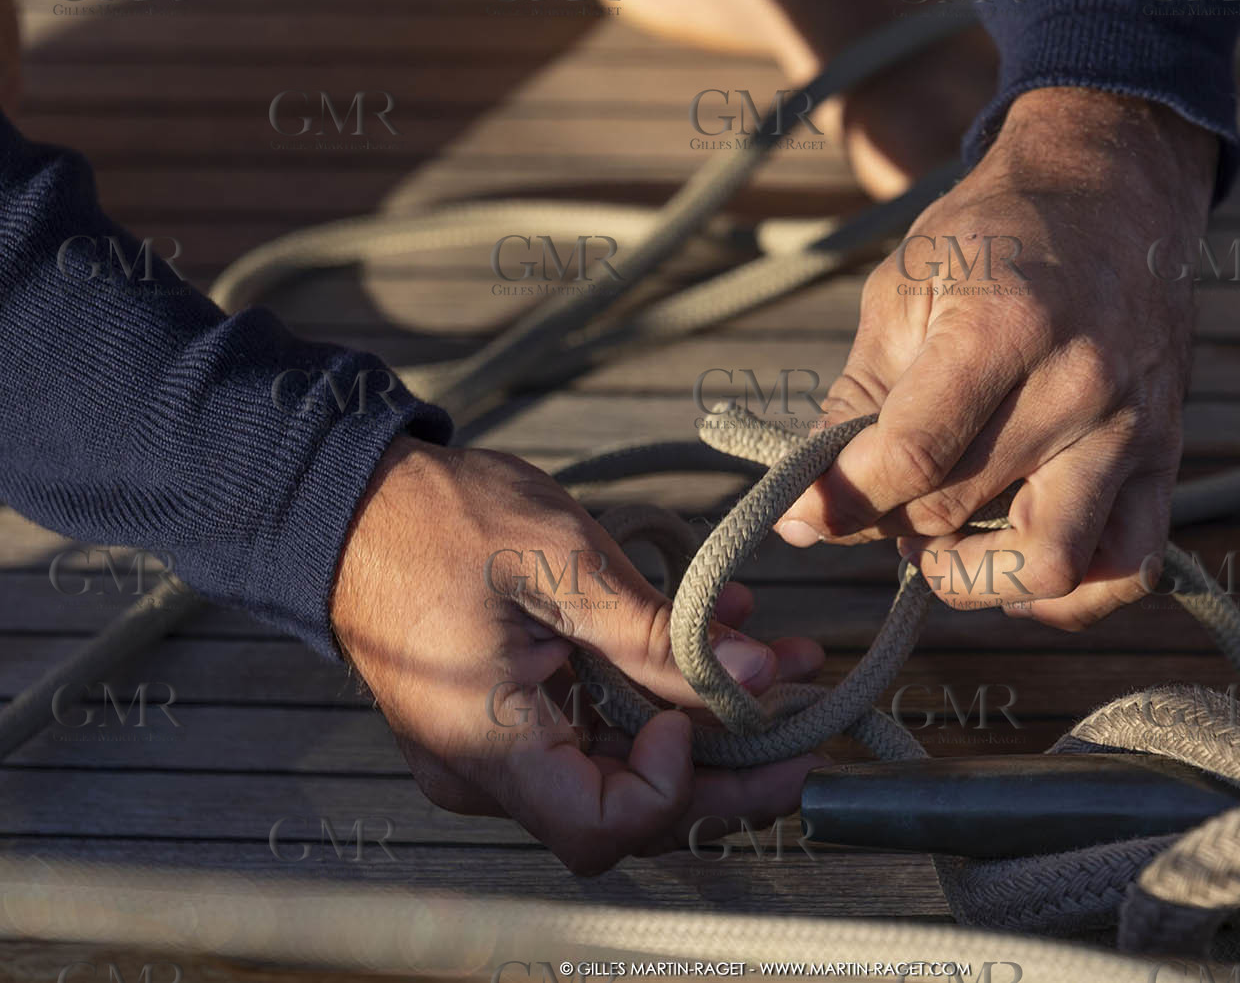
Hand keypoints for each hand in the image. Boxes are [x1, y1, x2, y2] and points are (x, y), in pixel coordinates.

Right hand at [331, 436, 824, 873]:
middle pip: (625, 810)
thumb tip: (755, 677)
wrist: (350, 499)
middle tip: (801, 732)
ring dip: (704, 722)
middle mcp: (489, 770)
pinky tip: (714, 636)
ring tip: (780, 663)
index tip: (705, 712)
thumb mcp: (562, 563)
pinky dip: (656, 692)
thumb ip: (655, 632)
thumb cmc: (440, 521)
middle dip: (724, 771)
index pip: (603, 827)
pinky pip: (593, 726)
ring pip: (619, 767)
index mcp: (489, 745)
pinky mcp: (505, 715)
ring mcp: (494, 747)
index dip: (674, 786)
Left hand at [774, 87, 1217, 629]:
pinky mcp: (1167, 458)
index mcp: (1004, 327)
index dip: (838, 500)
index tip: (799, 512)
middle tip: (871, 502)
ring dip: (974, 577)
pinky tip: (1011, 564)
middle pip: (959, 514)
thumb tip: (809, 505)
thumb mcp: (903, 290)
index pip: (910, 456)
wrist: (1112, 193)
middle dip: (888, 526)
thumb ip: (855, 397)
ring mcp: (1133, 429)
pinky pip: (1129, 567)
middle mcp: (1080, 385)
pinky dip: (1067, 597)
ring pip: (1053, 566)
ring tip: (939, 543)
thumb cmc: (994, 237)